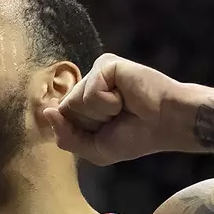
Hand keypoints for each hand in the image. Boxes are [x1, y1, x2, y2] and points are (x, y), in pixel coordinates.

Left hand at [41, 54, 187, 166]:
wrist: (166, 124)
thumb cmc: (136, 136)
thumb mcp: (94, 149)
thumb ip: (66, 137)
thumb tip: (47, 112)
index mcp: (82, 103)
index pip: (59, 119)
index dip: (80, 132)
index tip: (107, 131)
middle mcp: (86, 85)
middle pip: (65, 110)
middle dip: (90, 123)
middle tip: (117, 119)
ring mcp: (96, 73)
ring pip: (75, 101)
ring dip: (101, 114)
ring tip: (123, 107)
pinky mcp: (106, 63)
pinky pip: (91, 92)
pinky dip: (108, 103)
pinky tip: (125, 97)